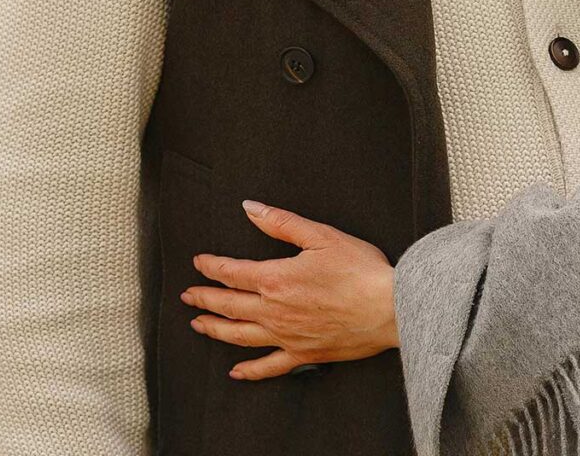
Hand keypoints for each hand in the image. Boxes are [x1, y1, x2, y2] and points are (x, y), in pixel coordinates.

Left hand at [183, 200, 397, 380]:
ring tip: (198, 324)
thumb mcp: (321, 236)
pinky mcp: (304, 354)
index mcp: (275, 279)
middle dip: (204, 298)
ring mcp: (287, 336)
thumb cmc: (361, 271)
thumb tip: (250, 208)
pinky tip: (236, 371)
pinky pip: (269, 366)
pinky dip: (250, 370)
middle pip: (228, 305)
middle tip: (187, 295)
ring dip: (215, 329)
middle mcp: (274, 311)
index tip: (199, 263)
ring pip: (239, 336)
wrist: (391, 309)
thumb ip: (281, 222)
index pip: (232, 272)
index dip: (211, 266)